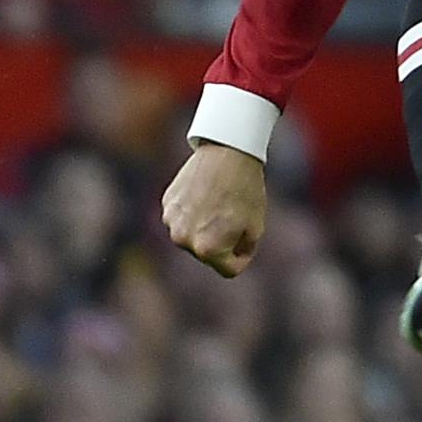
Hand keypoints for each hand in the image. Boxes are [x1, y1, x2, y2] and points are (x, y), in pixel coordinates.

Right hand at [162, 142, 268, 276]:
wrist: (228, 151)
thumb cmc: (246, 190)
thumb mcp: (255, 228)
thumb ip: (239, 250)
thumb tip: (226, 258)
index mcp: (207, 249)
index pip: (229, 270)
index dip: (243, 256)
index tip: (248, 237)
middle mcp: (183, 239)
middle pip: (208, 254)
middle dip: (221, 242)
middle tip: (234, 216)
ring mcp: (171, 221)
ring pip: (193, 236)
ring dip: (204, 227)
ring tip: (219, 203)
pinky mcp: (167, 204)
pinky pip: (183, 218)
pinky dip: (193, 212)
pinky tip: (205, 194)